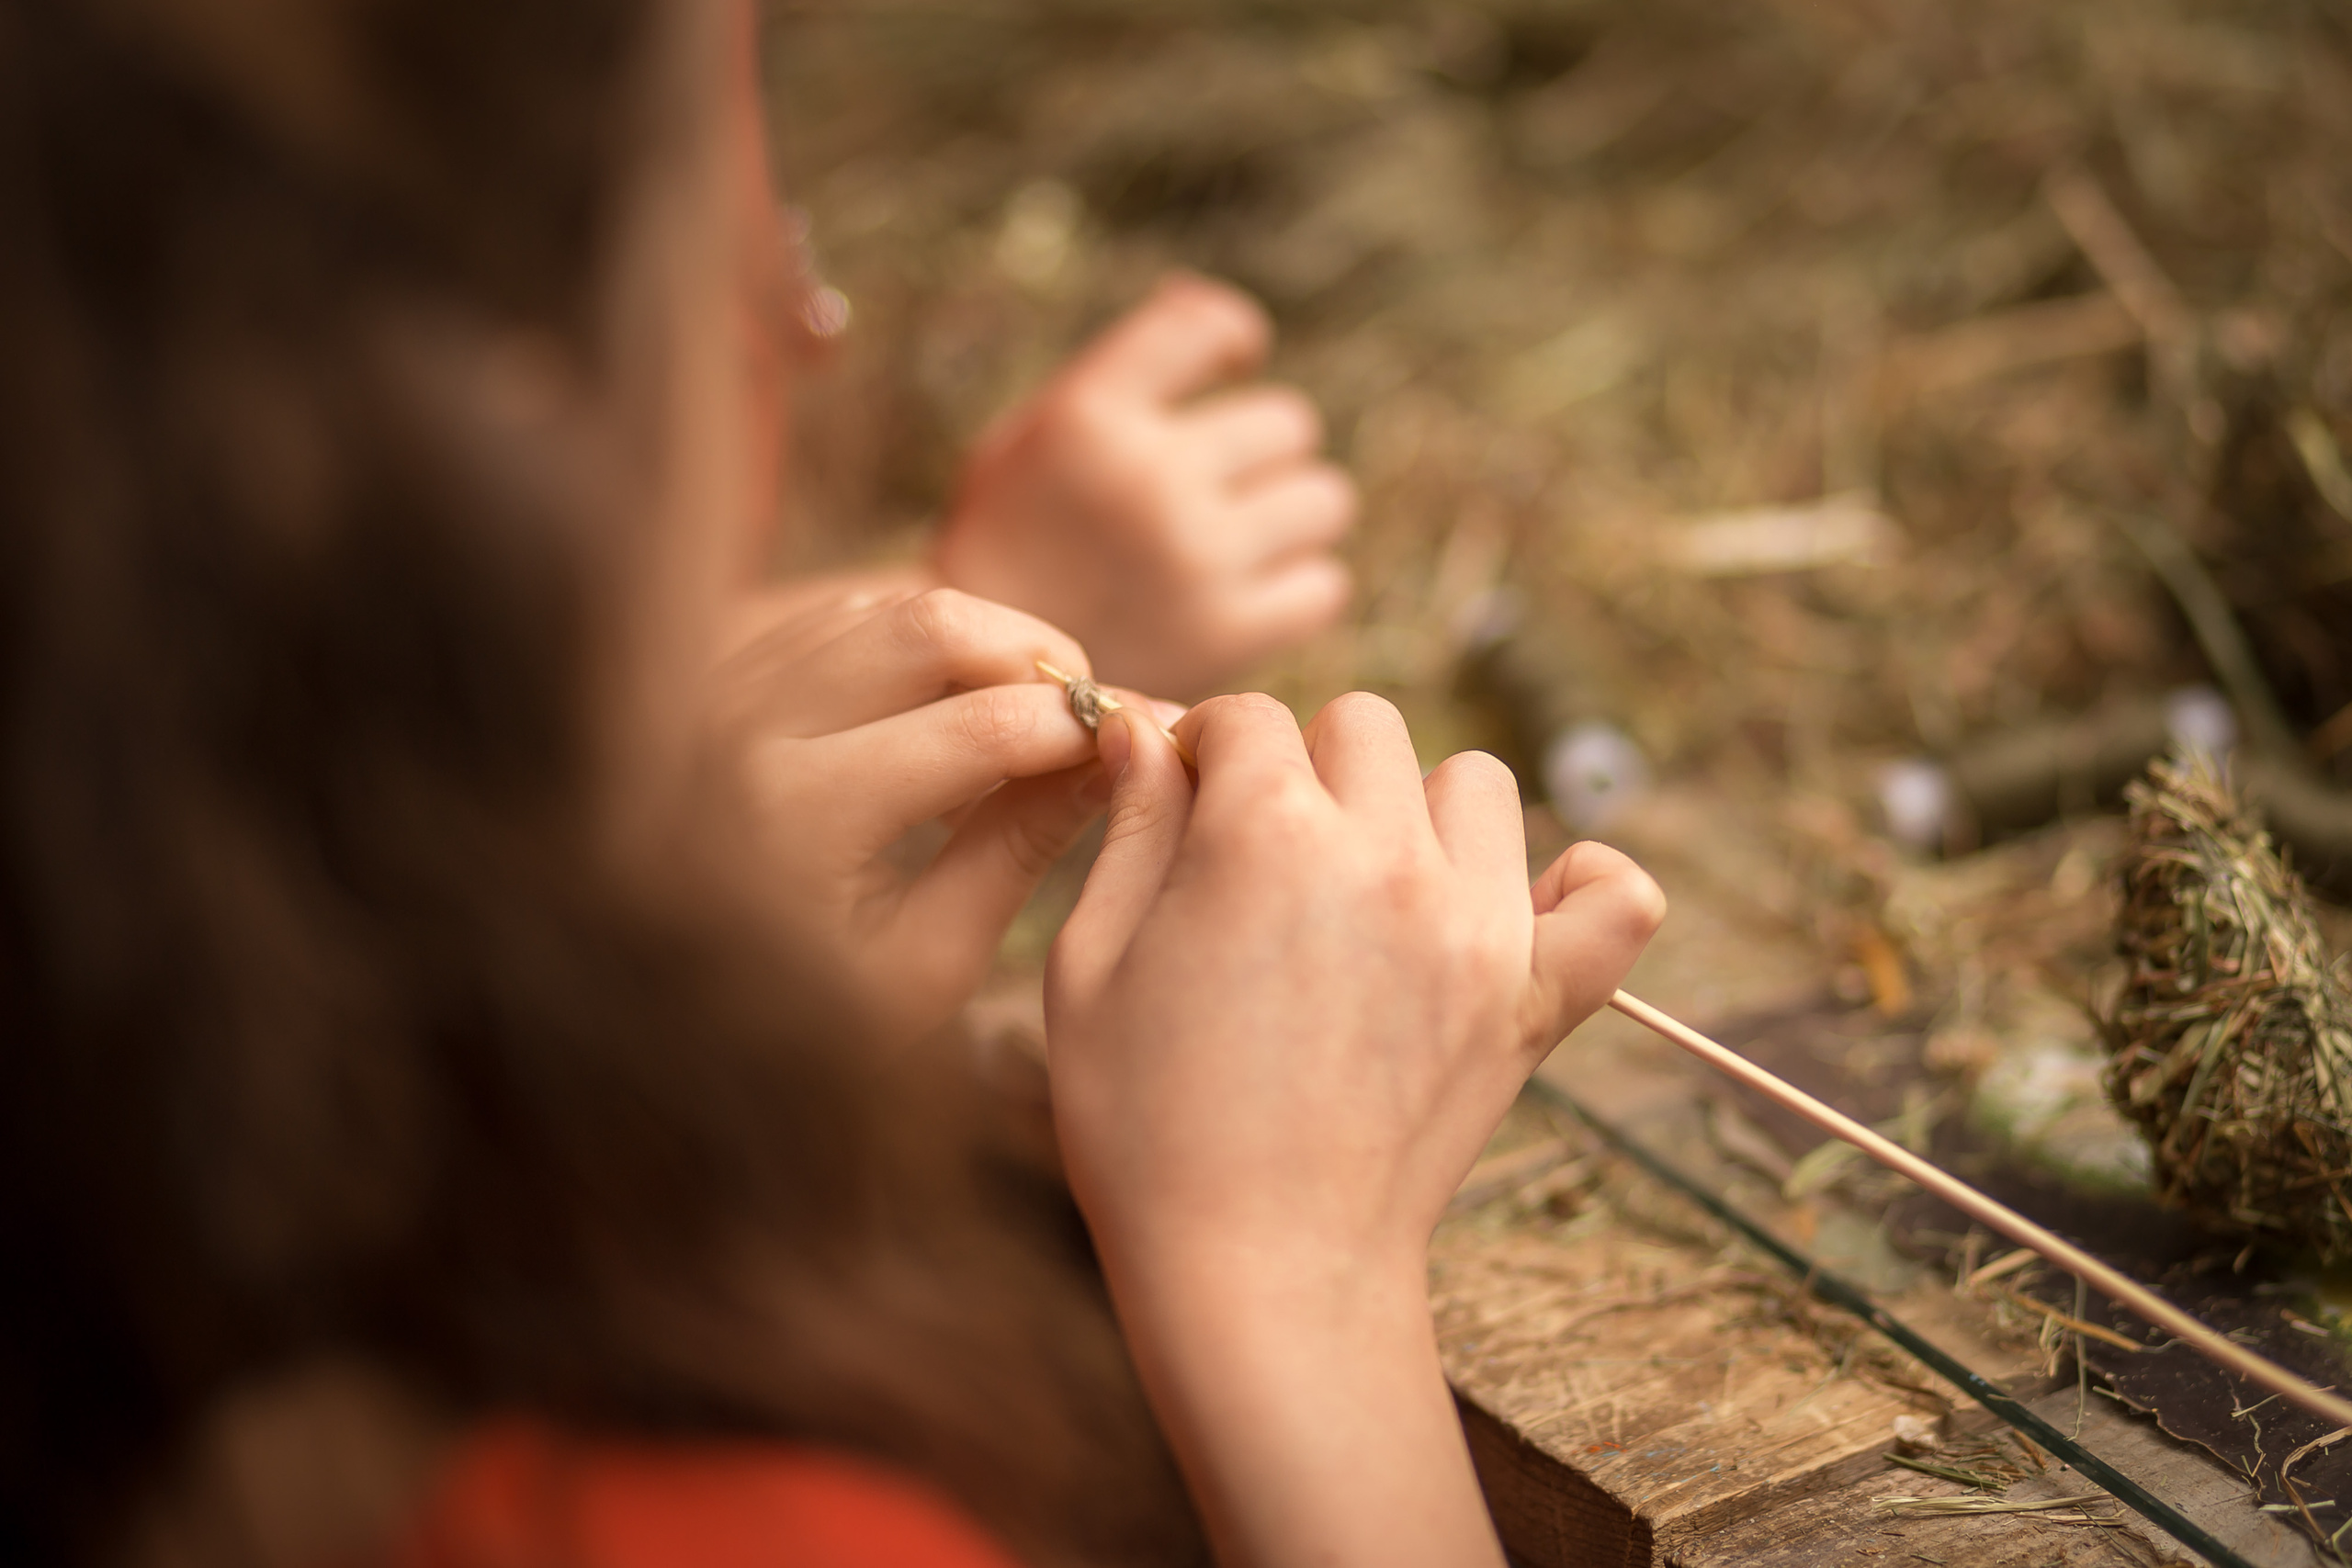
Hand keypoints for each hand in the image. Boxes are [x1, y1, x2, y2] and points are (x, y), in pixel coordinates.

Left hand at [720, 584, 1138, 1045]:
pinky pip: (825, 609)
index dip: (1080, 723)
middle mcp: (736, 728)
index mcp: (795, 817)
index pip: (980, 727)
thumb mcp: (922, 963)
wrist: (655, 1011)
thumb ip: (1015, 853)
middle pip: (928, 624)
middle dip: (1034, 652)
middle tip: (1080, 707)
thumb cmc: (800, 1009)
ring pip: (879, 603)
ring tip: (1010, 719)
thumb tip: (1111, 758)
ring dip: (969, 643)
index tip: (1137, 735)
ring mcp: (708, 686)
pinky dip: (899, 637)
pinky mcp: (700, 668)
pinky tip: (929, 705)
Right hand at [935, 275, 1355, 698]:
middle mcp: (1147, 478)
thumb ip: (1126, 369)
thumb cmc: (1016, 540)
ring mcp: (1195, 558)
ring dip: (1293, 514)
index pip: (1209, 326)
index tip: (1230, 363)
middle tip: (1223, 483)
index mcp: (1088, 416)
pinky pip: (1325, 585)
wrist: (982, 681)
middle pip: (1290, 423)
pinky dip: (1300, 586)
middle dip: (1264, 449)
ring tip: (1243, 537)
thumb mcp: (1032, 434)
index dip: (1235, 339)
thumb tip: (1230, 321)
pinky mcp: (1229, 635)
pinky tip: (1252, 592)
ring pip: (1325, 500)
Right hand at [1045, 693, 1662, 1567]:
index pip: (1244, 716)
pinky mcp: (1537, 995)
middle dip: (1305, 768)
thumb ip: (1129, 827)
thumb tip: (1142, 727)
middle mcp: (1383, 854)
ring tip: (1370, 892)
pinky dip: (1585, 885)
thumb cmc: (1147, 1128)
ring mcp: (1476, 922)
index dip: (1202, 754)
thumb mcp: (1089, 966)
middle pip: (1361, 726)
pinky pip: (1616, 892)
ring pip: (1475, 783)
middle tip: (1267, 863)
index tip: (1187, 807)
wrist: (1261, 1274)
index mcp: (1262, 831)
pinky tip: (1515, 909)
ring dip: (1420, 813)